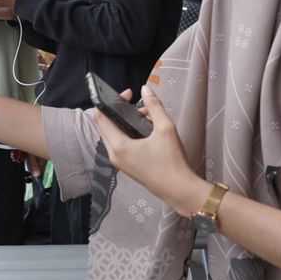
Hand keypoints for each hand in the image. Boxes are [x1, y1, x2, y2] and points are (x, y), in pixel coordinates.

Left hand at [93, 88, 206, 217]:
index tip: (129, 95)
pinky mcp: (127, 166)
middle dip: (120, 111)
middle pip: (106, 125)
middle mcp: (114, 155)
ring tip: (148, 116)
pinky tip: (147, 129)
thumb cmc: (171, 160)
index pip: (101, 117)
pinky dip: (129, 132)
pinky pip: (121, 144)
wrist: (179, 190)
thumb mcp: (165, 128)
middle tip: (138, 104)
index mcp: (118, 146)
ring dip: (126, 121)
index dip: (110, 101)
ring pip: (114, 134)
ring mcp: (119, 162)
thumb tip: (145, 89)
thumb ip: (154, 106)